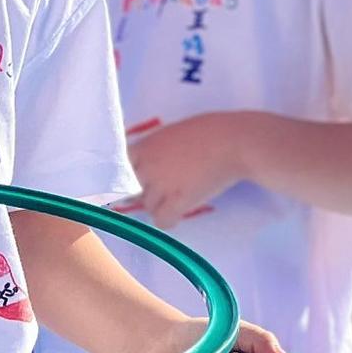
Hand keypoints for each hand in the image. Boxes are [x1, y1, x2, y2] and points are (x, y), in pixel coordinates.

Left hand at [129, 114, 254, 229]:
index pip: (118, 169)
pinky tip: (178, 214)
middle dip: (144, 191)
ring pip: (147, 206)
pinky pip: (161, 221)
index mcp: (144, 146)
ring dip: (159, 205)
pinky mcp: (178, 201)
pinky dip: (168, 220)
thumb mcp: (172, 132)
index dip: (127, 176)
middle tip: (163, 189)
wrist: (233, 141)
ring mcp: (161, 184)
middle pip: (131, 190)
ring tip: (177, 198)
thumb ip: (155, 148)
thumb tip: (147, 163)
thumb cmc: (208, 131)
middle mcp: (147, 166)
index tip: (136, 180)